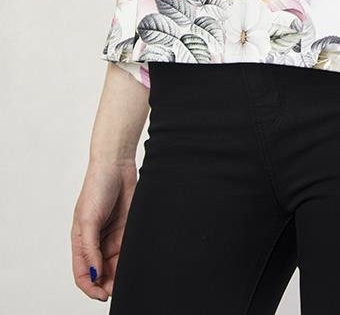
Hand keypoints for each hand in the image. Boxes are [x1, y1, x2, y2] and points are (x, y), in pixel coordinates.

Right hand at [71, 159, 138, 300]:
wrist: (118, 165)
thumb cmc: (97, 187)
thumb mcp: (88, 219)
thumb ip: (90, 249)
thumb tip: (94, 275)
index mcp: (81, 241)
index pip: (82, 273)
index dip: (90, 287)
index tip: (101, 295)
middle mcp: (96, 242)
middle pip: (101, 274)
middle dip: (107, 284)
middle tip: (118, 288)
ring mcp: (112, 237)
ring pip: (116, 266)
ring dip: (120, 275)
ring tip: (129, 277)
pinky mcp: (127, 230)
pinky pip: (129, 251)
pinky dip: (132, 260)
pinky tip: (136, 264)